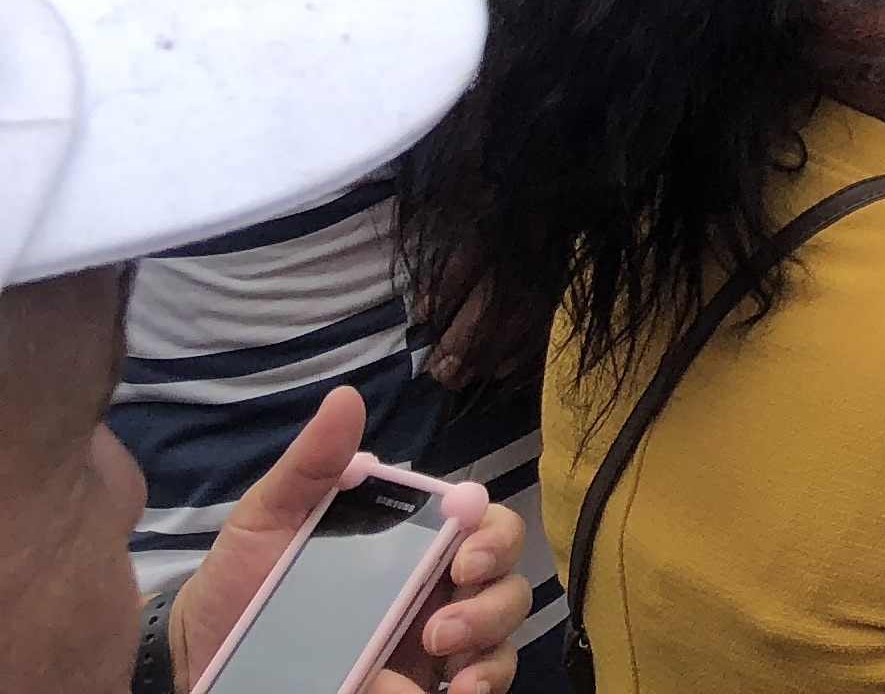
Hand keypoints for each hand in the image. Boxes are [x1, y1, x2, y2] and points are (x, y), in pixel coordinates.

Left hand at [171, 386, 531, 693]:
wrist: (198, 660)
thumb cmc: (239, 582)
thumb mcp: (267, 518)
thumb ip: (310, 465)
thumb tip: (346, 400)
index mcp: (412, 545)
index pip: (484, 527)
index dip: (493, 539)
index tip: (464, 558)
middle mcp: (433, 593)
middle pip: (506, 586)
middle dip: (493, 604)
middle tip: (442, 630)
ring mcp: (429, 648)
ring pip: (499, 644)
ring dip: (488, 654)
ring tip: (446, 671)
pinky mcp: (414, 688)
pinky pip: (470, 689)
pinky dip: (474, 689)